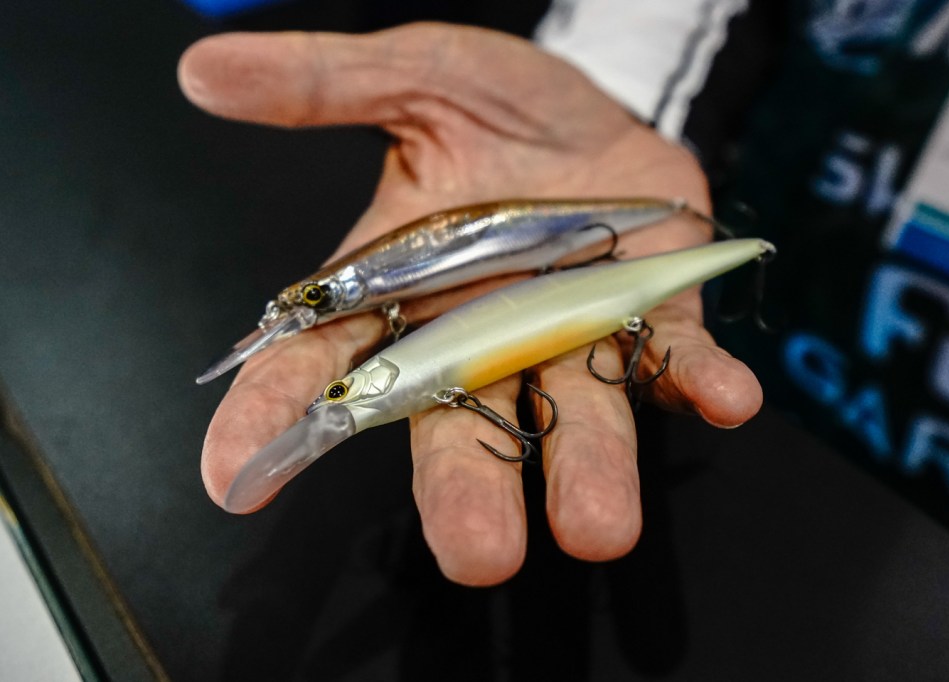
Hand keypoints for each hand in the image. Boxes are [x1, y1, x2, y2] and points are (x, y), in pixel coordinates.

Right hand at [179, 23, 761, 585]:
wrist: (601, 104)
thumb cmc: (497, 105)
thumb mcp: (417, 75)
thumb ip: (326, 83)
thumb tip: (209, 68)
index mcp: (405, 291)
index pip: (325, 363)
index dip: (277, 418)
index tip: (237, 479)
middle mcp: (482, 333)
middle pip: (460, 424)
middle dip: (468, 489)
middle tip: (477, 554)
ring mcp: (571, 332)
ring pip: (574, 416)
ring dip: (591, 469)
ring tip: (598, 527)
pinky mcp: (654, 315)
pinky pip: (677, 358)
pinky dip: (701, 382)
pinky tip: (728, 401)